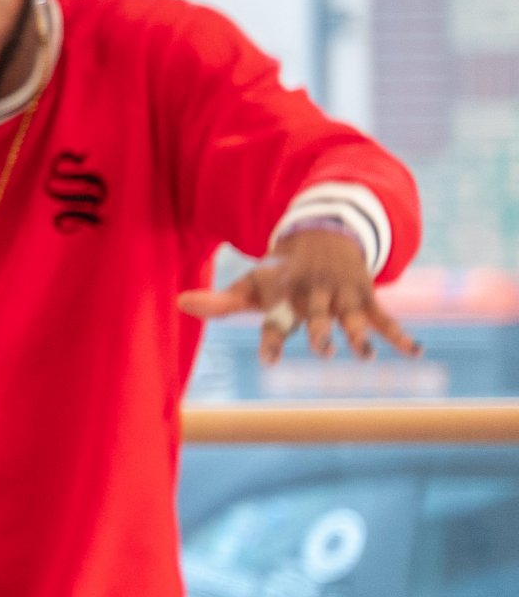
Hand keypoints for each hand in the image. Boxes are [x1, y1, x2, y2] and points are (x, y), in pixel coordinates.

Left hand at [177, 226, 418, 363]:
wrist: (322, 234)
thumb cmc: (279, 271)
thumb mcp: (251, 284)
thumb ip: (219, 301)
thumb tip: (179, 303)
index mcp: (284, 294)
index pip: (275, 319)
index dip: (272, 339)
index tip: (268, 361)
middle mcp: (314, 295)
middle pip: (317, 317)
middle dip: (320, 332)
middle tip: (322, 348)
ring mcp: (343, 296)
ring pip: (352, 319)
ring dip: (359, 335)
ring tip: (365, 356)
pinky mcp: (367, 298)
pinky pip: (387, 319)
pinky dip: (401, 336)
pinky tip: (417, 354)